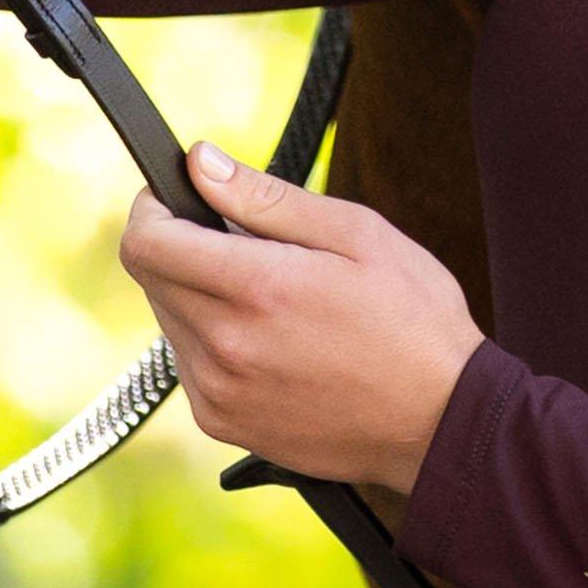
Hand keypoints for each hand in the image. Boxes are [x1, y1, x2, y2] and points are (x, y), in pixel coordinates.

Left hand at [118, 142, 484, 499]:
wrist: (441, 422)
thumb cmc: (413, 320)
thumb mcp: (357, 235)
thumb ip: (266, 198)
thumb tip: (200, 162)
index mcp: (257, 289)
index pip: (146, 243)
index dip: (151, 209)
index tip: (176, 197)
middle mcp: (225, 347)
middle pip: (151, 278)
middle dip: (182, 246)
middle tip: (245, 245)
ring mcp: (219, 392)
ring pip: (169, 320)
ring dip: (199, 295)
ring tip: (271, 298)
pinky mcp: (223, 425)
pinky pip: (189, 365)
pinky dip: (214, 341)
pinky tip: (271, 341)